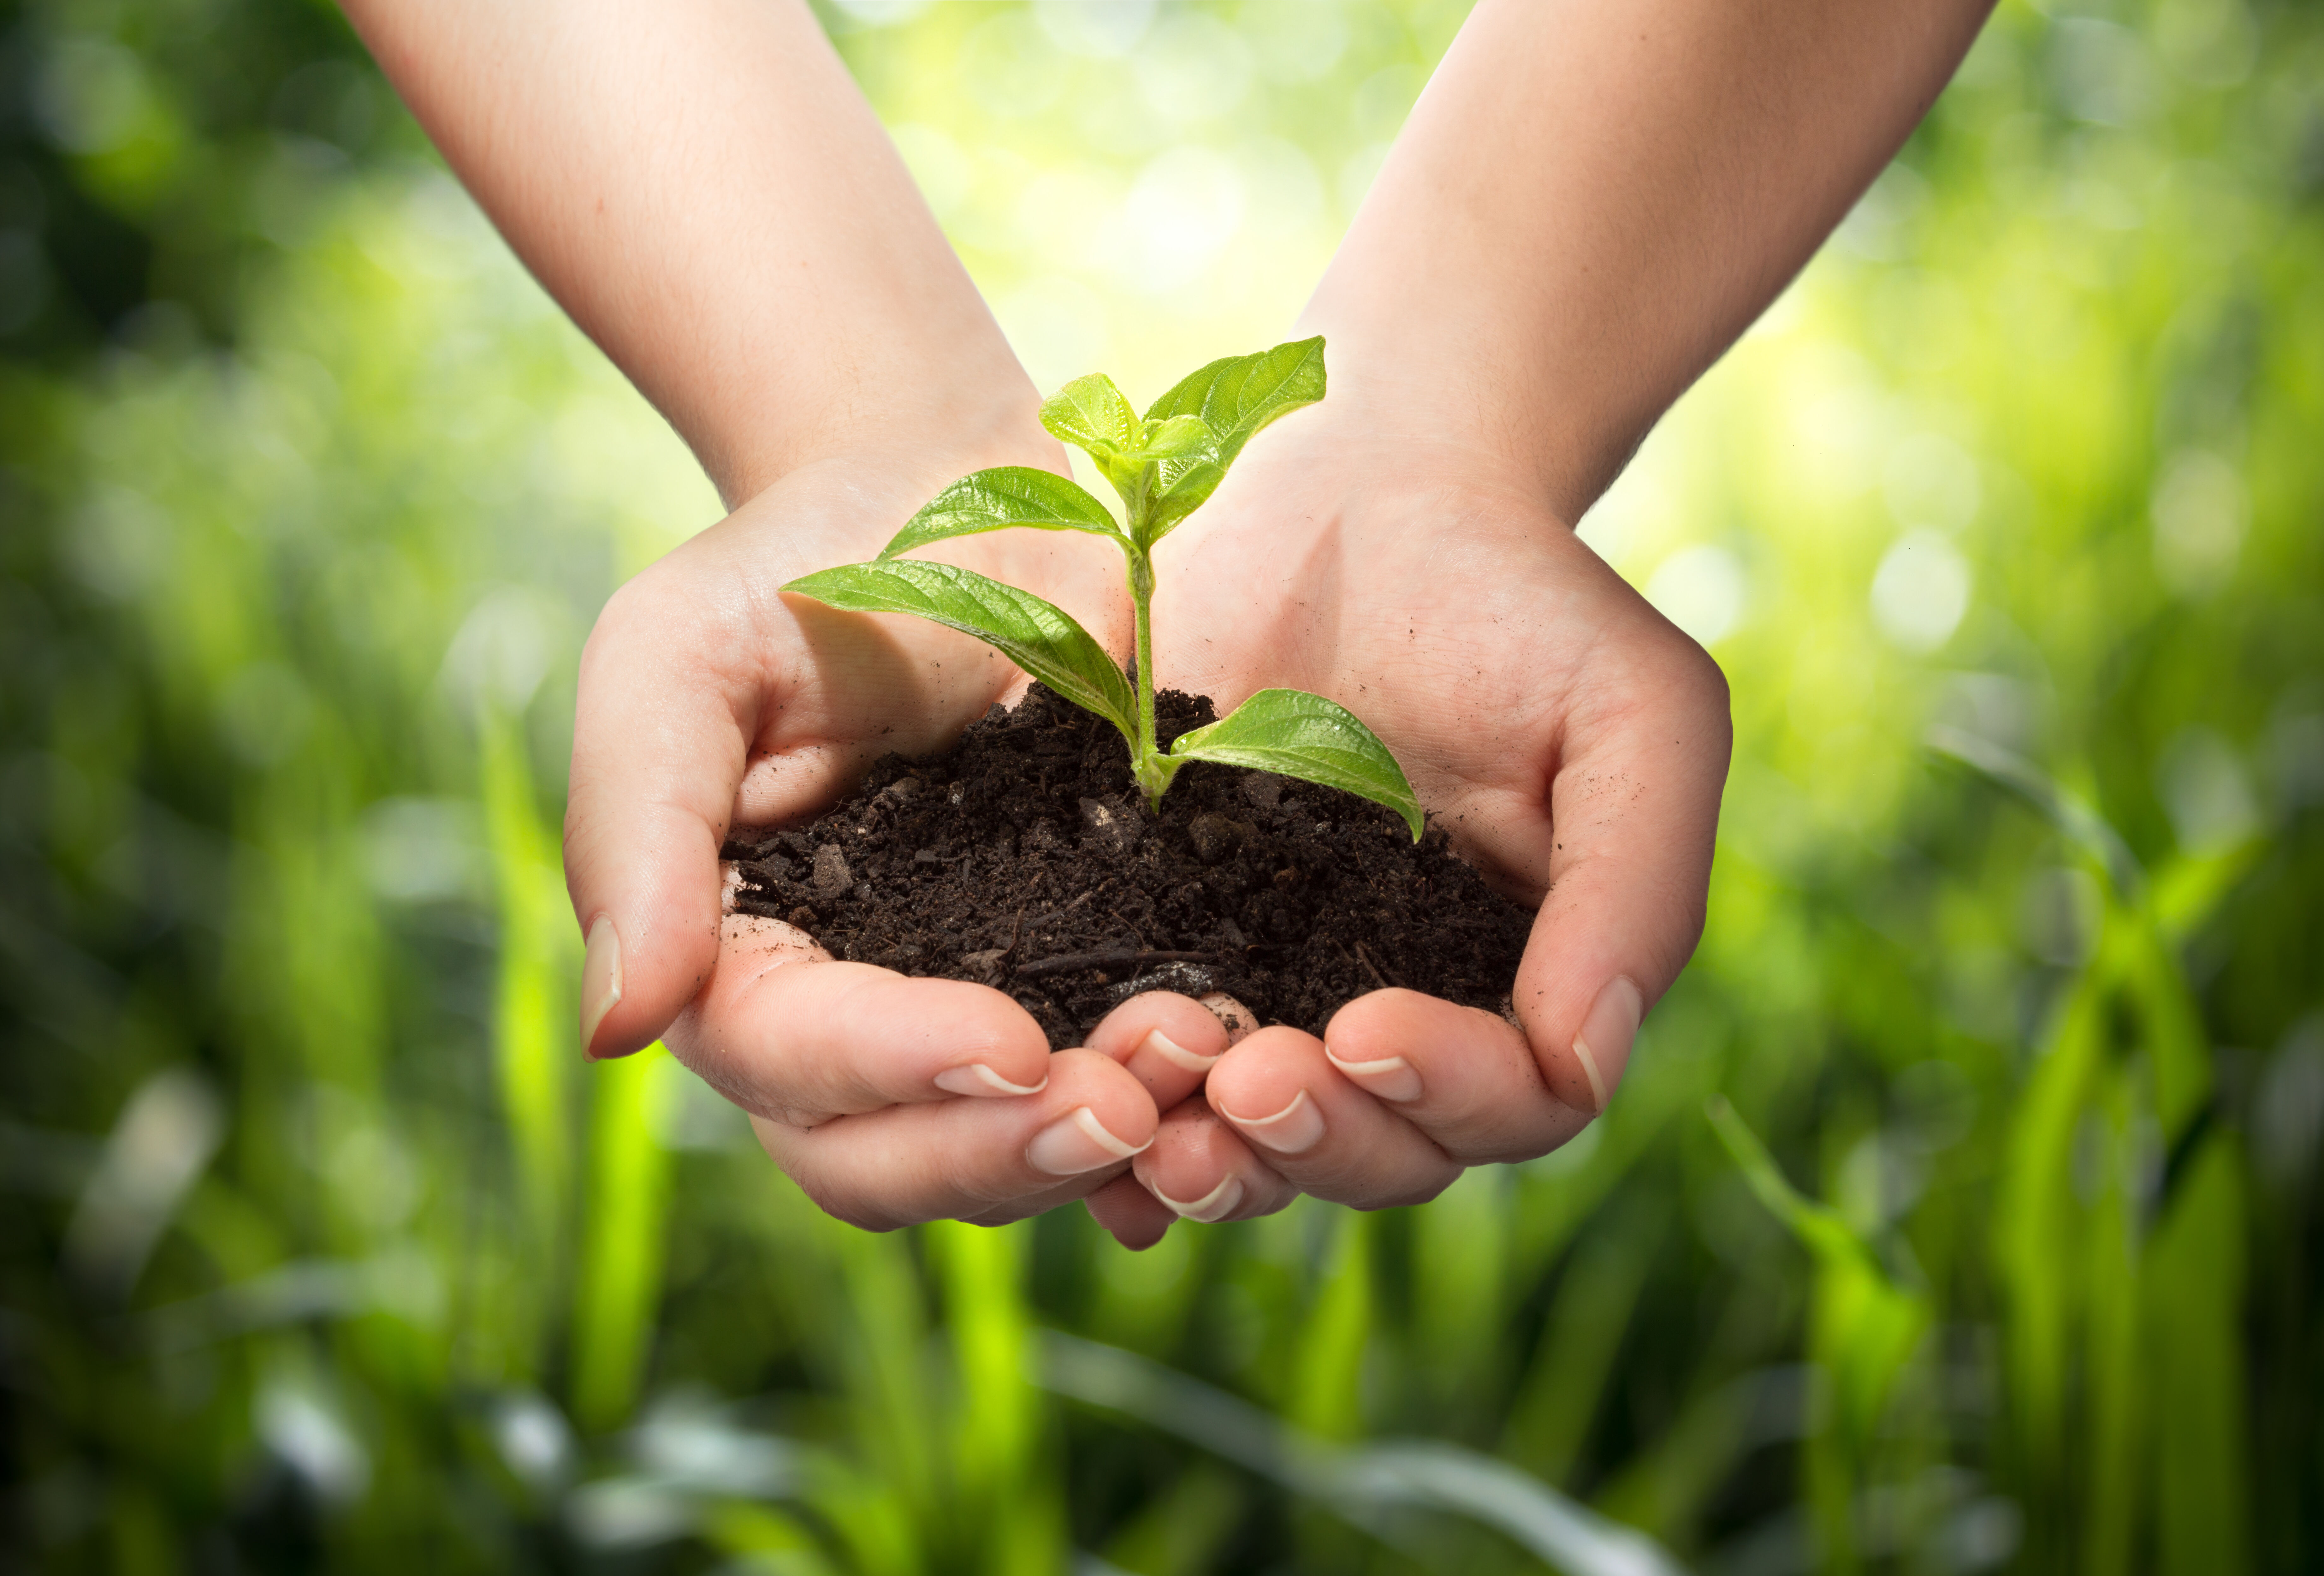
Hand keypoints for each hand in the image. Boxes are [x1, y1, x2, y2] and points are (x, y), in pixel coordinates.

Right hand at [567, 435, 1202, 1227]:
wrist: (958, 499)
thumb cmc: (795, 566)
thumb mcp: (675, 661)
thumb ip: (637, 833)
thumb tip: (621, 1028)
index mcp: (731, 956)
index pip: (788, 1062)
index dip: (895, 1071)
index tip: (1012, 1042)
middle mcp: (837, 1017)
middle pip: (885, 1160)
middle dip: (1003, 1150)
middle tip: (1128, 1106)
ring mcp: (960, 1005)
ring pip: (1000, 1148)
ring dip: (1101, 1140)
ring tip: (1205, 1064)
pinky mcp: (1076, 973)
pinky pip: (1106, 1086)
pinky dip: (1168, 1109)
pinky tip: (1243, 1067)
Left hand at [1122, 402, 1730, 1220]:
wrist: (1362, 493)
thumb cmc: (1523, 599)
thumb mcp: (1633, 714)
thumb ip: (1634, 888)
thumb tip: (1583, 1058)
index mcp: (1521, 977)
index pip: (1511, 1103)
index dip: (1443, 1094)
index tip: (1363, 1026)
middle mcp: (1403, 1007)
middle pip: (1381, 1154)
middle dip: (1314, 1141)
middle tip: (1242, 1085)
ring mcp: (1279, 986)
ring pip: (1263, 1144)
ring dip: (1214, 1160)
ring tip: (1156, 1124)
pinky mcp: (1166, 939)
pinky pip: (1148, 1077)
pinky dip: (1121, 1133)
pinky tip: (1074, 1124)